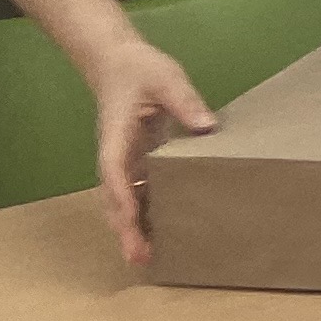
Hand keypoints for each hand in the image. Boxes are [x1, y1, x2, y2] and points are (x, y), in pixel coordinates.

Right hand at [87, 35, 218, 269]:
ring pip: (122, 200)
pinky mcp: (134, 160)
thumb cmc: (140, 69)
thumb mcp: (166, 78)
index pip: (114, 171)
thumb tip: (207, 125)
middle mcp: (115, 154)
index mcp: (116, 136)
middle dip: (124, 227)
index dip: (122, 196)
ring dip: (131, 227)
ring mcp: (123, 160)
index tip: (130, 219)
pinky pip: (135, 191)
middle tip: (139, 257)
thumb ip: (185, 101)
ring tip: (146, 256)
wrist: (118, 62)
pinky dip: (142, 212)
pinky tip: (159, 230)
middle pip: (114, 197)